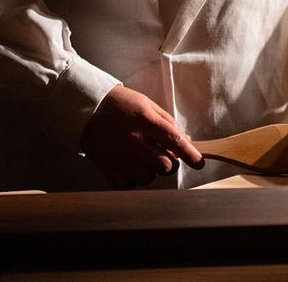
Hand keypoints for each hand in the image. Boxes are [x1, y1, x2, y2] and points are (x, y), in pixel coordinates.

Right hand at [79, 84, 204, 187]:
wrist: (88, 106)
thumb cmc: (122, 104)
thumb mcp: (147, 104)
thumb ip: (167, 122)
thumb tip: (186, 141)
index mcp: (144, 120)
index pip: (174, 140)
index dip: (190, 154)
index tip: (199, 163)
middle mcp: (132, 139)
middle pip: (164, 166)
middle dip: (168, 163)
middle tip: (161, 154)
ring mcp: (118, 155)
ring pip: (147, 178)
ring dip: (151, 172)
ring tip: (143, 159)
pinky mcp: (105, 166)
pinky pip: (127, 184)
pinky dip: (132, 180)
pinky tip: (130, 166)